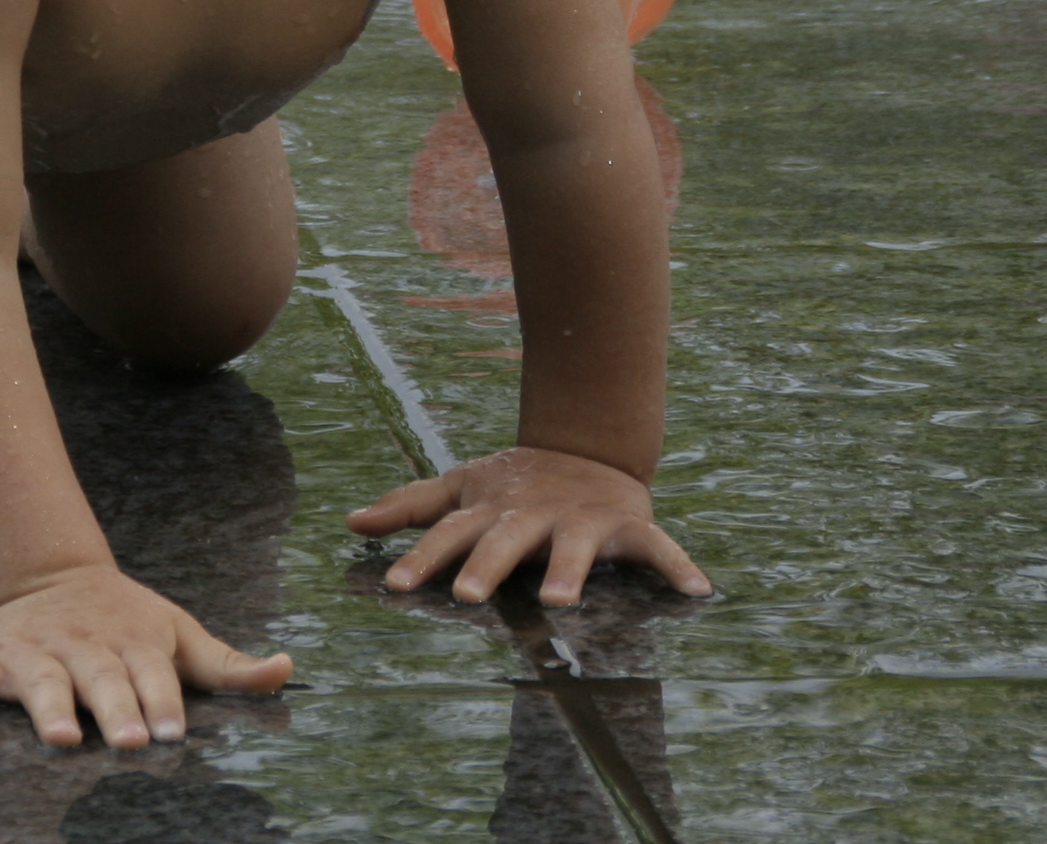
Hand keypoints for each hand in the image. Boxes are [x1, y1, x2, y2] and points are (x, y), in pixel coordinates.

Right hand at [0, 564, 293, 748]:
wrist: (56, 575)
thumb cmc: (130, 621)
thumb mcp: (182, 634)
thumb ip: (230, 664)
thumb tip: (288, 668)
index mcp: (136, 643)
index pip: (153, 676)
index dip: (162, 700)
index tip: (170, 729)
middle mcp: (88, 648)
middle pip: (103, 681)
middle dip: (115, 708)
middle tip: (127, 739)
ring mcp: (39, 654)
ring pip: (43, 682)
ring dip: (46, 708)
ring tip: (54, 737)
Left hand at [349, 446, 713, 605]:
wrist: (588, 446)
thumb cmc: (514, 484)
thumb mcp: (461, 489)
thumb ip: (409, 507)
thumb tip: (348, 522)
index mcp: (491, 510)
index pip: (450, 534)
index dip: (423, 557)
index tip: (396, 586)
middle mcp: (532, 515)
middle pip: (506, 541)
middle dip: (488, 565)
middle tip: (471, 595)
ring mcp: (581, 520)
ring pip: (573, 546)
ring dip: (568, 570)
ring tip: (561, 600)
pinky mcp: (627, 526)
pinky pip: (657, 548)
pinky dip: (678, 566)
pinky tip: (697, 590)